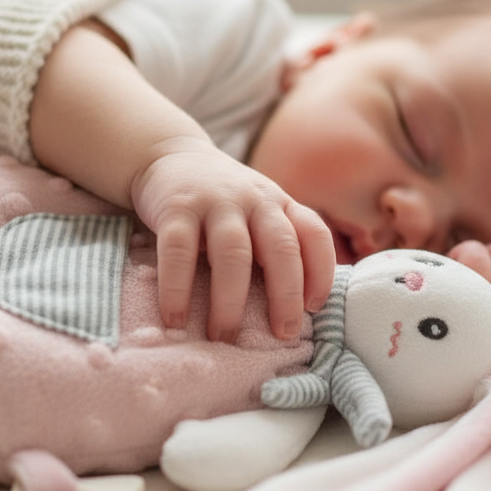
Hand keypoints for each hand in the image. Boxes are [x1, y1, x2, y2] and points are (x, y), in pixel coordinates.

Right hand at [130, 141, 335, 343]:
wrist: (168, 154)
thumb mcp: (259, 211)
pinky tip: (175, 318)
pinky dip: (177, 288)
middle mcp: (255, 200)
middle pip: (281, 247)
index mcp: (280, 204)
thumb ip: (277, 244)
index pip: (314, 234)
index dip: (321, 271)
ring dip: (230, 300)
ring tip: (222, 336)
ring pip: (233, 253)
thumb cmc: (223, 200)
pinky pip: (178, 251)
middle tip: (281, 334)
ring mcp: (216, 202)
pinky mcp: (176, 207)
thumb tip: (298, 309)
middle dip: (285, 294)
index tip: (314, 308)